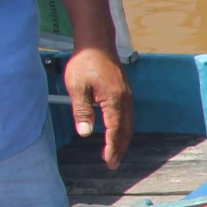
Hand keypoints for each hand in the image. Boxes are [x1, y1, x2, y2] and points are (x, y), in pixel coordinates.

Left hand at [64, 46, 133, 168]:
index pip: (115, 131)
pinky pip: (128, 116)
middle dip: (120, 148)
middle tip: (113, 163)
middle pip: (126, 131)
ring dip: (123, 139)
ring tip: (115, 152)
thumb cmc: (85, 63)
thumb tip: (85, 133)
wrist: (97, 42)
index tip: (109, 162)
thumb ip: (82, 111)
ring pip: (129, 124)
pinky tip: (116, 131)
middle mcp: (125, 101)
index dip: (112, 148)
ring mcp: (127, 96)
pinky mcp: (125, 92)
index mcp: (114, 101)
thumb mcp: (77, 87)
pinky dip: (123, 128)